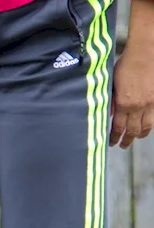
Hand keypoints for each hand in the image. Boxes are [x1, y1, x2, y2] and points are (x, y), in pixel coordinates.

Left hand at [111, 0, 153, 147]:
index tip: (111, 143)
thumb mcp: (112, 84)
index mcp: (124, 103)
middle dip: (127, 140)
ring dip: (140, 135)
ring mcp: (151, 102)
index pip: (118, 127)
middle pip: (133, 130)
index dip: (114, 137)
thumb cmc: (126, 64)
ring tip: (136, 138)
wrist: (146, 52)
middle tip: (123, 145)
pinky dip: (150, 124)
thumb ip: (111, 100)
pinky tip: (147, 126)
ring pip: (147, 126)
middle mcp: (138, 106)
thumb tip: (109, 114)